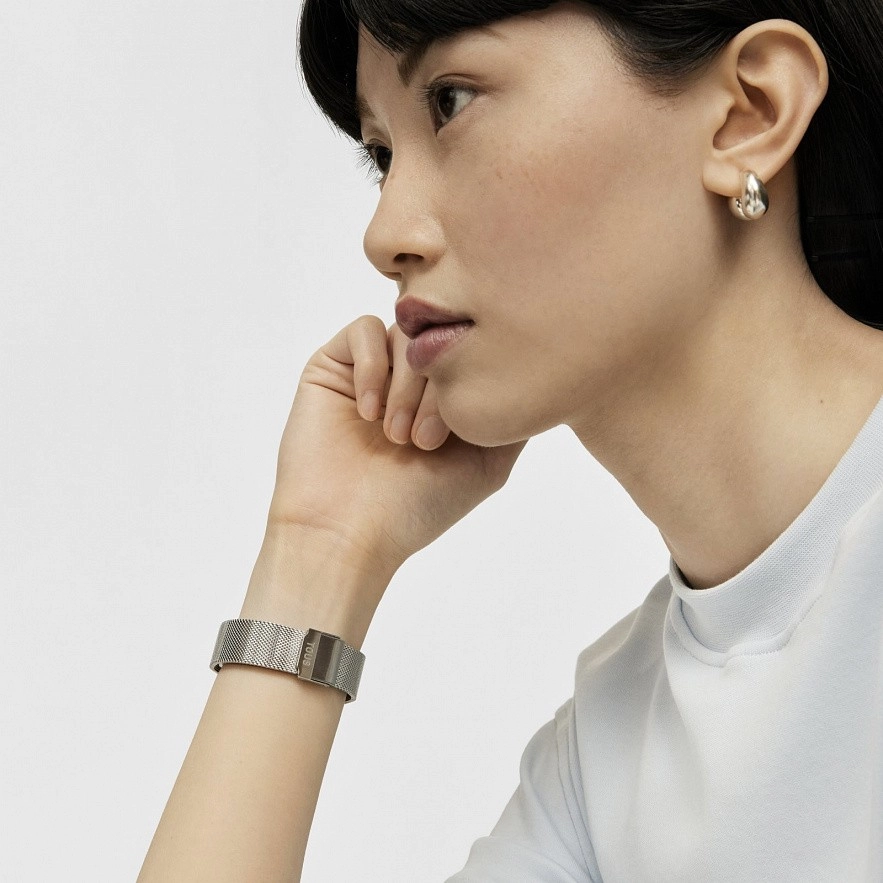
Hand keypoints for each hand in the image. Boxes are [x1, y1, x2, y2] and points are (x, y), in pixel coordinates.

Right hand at [265, 315, 527, 585]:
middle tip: (424, 441)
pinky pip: (364, 329)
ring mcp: (374, 370)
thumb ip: (514, 420)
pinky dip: (372, 367)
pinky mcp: (333, 366)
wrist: (346, 531)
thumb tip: (538, 376)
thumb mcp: (487, 465)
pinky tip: (368, 413)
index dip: (474, 380)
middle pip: (442, 339)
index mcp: (447, 398)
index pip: (475, 352)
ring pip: (407, 333)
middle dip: (439, 388)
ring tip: (396, 435)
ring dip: (407, 384)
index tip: (460, 434)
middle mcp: (412, 380)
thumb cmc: (415, 507)